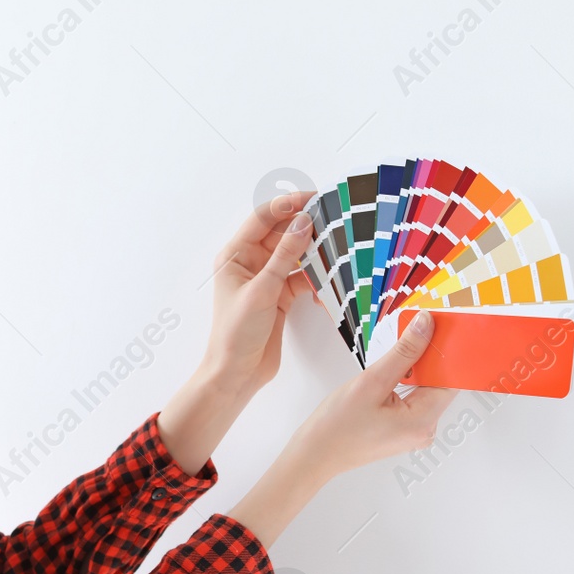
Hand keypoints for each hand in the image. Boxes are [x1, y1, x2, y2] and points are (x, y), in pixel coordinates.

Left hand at [199, 191, 319, 397]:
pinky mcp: (280, 296)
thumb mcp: (262, 291)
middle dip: (306, 228)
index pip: (262, 219)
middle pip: (282, 234)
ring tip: (338, 249)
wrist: (237, 374)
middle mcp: (250, 264)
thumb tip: (303, 223)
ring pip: (295, 256)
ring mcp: (266, 280)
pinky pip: (302, 278)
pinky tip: (328, 285)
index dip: (287, 206)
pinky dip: (316, 279)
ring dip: (315, 254)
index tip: (313, 198)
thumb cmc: (236, 334)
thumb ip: (285, 256)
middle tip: (335, 220)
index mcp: (235, 256)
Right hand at [287, 310, 458, 480]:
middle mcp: (425, 429)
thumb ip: (404, 352)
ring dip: (414, 367)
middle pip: (439, 382)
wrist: (315, 454)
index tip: (437, 326)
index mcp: (423, 421)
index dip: (446, 350)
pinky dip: (406, 381)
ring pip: (425, 388)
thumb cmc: (337, 426)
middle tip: (413, 330)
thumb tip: (425, 325)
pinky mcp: (403, 428)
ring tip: (396, 352)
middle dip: (428, 356)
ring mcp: (414, 430)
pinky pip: (413, 398)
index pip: (451, 377)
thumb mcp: (371, 381)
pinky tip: (390, 372)